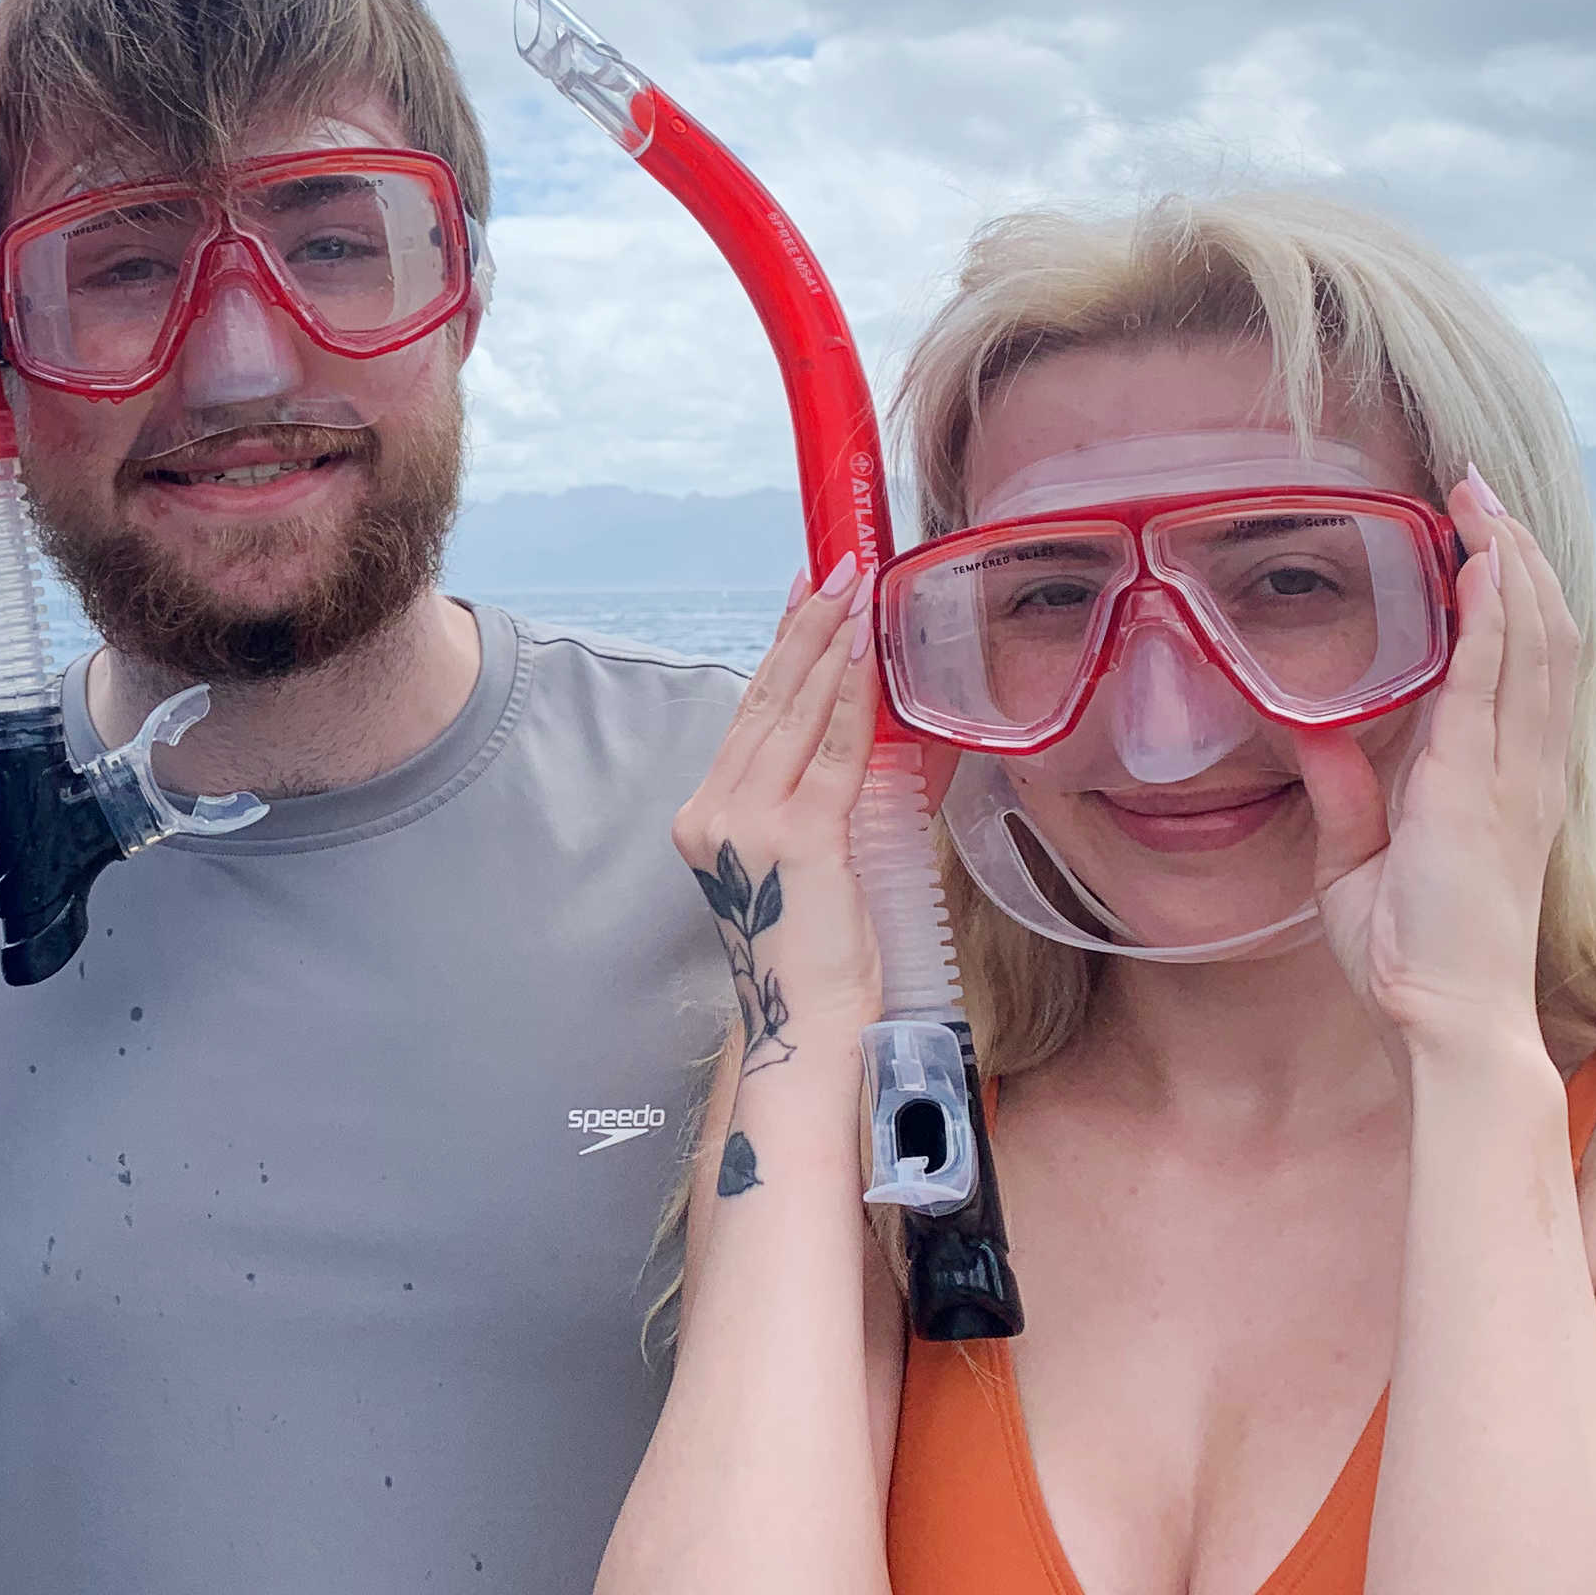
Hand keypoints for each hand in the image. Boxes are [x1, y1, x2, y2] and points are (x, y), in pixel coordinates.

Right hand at [672, 556, 886, 1074]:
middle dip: (805, 627)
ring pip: (794, 713)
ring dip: (828, 644)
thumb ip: (833, 795)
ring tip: (852, 589)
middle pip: (766, 701)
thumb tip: (885, 728)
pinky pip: (831, 749)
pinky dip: (851, 696)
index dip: (782, 650)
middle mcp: (714, 811)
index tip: (805, 595)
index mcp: (710, 816)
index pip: (752, 716)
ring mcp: (749, 822)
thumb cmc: (819, 958)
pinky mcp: (797, 836)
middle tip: (834, 565)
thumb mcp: (817, 863)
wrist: (811, 1029)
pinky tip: (865, 653)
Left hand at [1296, 470, 1578, 1051]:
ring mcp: (1509, 773)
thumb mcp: (1357, 864)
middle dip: (1510, 554)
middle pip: (1534, 635)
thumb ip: (1347, 799)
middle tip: (1474, 487)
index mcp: (1495, 780)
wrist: (1440, 1014)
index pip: (1511, 665)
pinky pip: (1496, 683)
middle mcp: (1518, 766)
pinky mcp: (1482, 787)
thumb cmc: (1406, 955)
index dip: (1502, 595)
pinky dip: (1496, 616)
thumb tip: (1316, 739)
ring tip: (1481, 498)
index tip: (1475, 533)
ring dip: (1508, 564)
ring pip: (1529, 642)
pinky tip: (1487, 564)